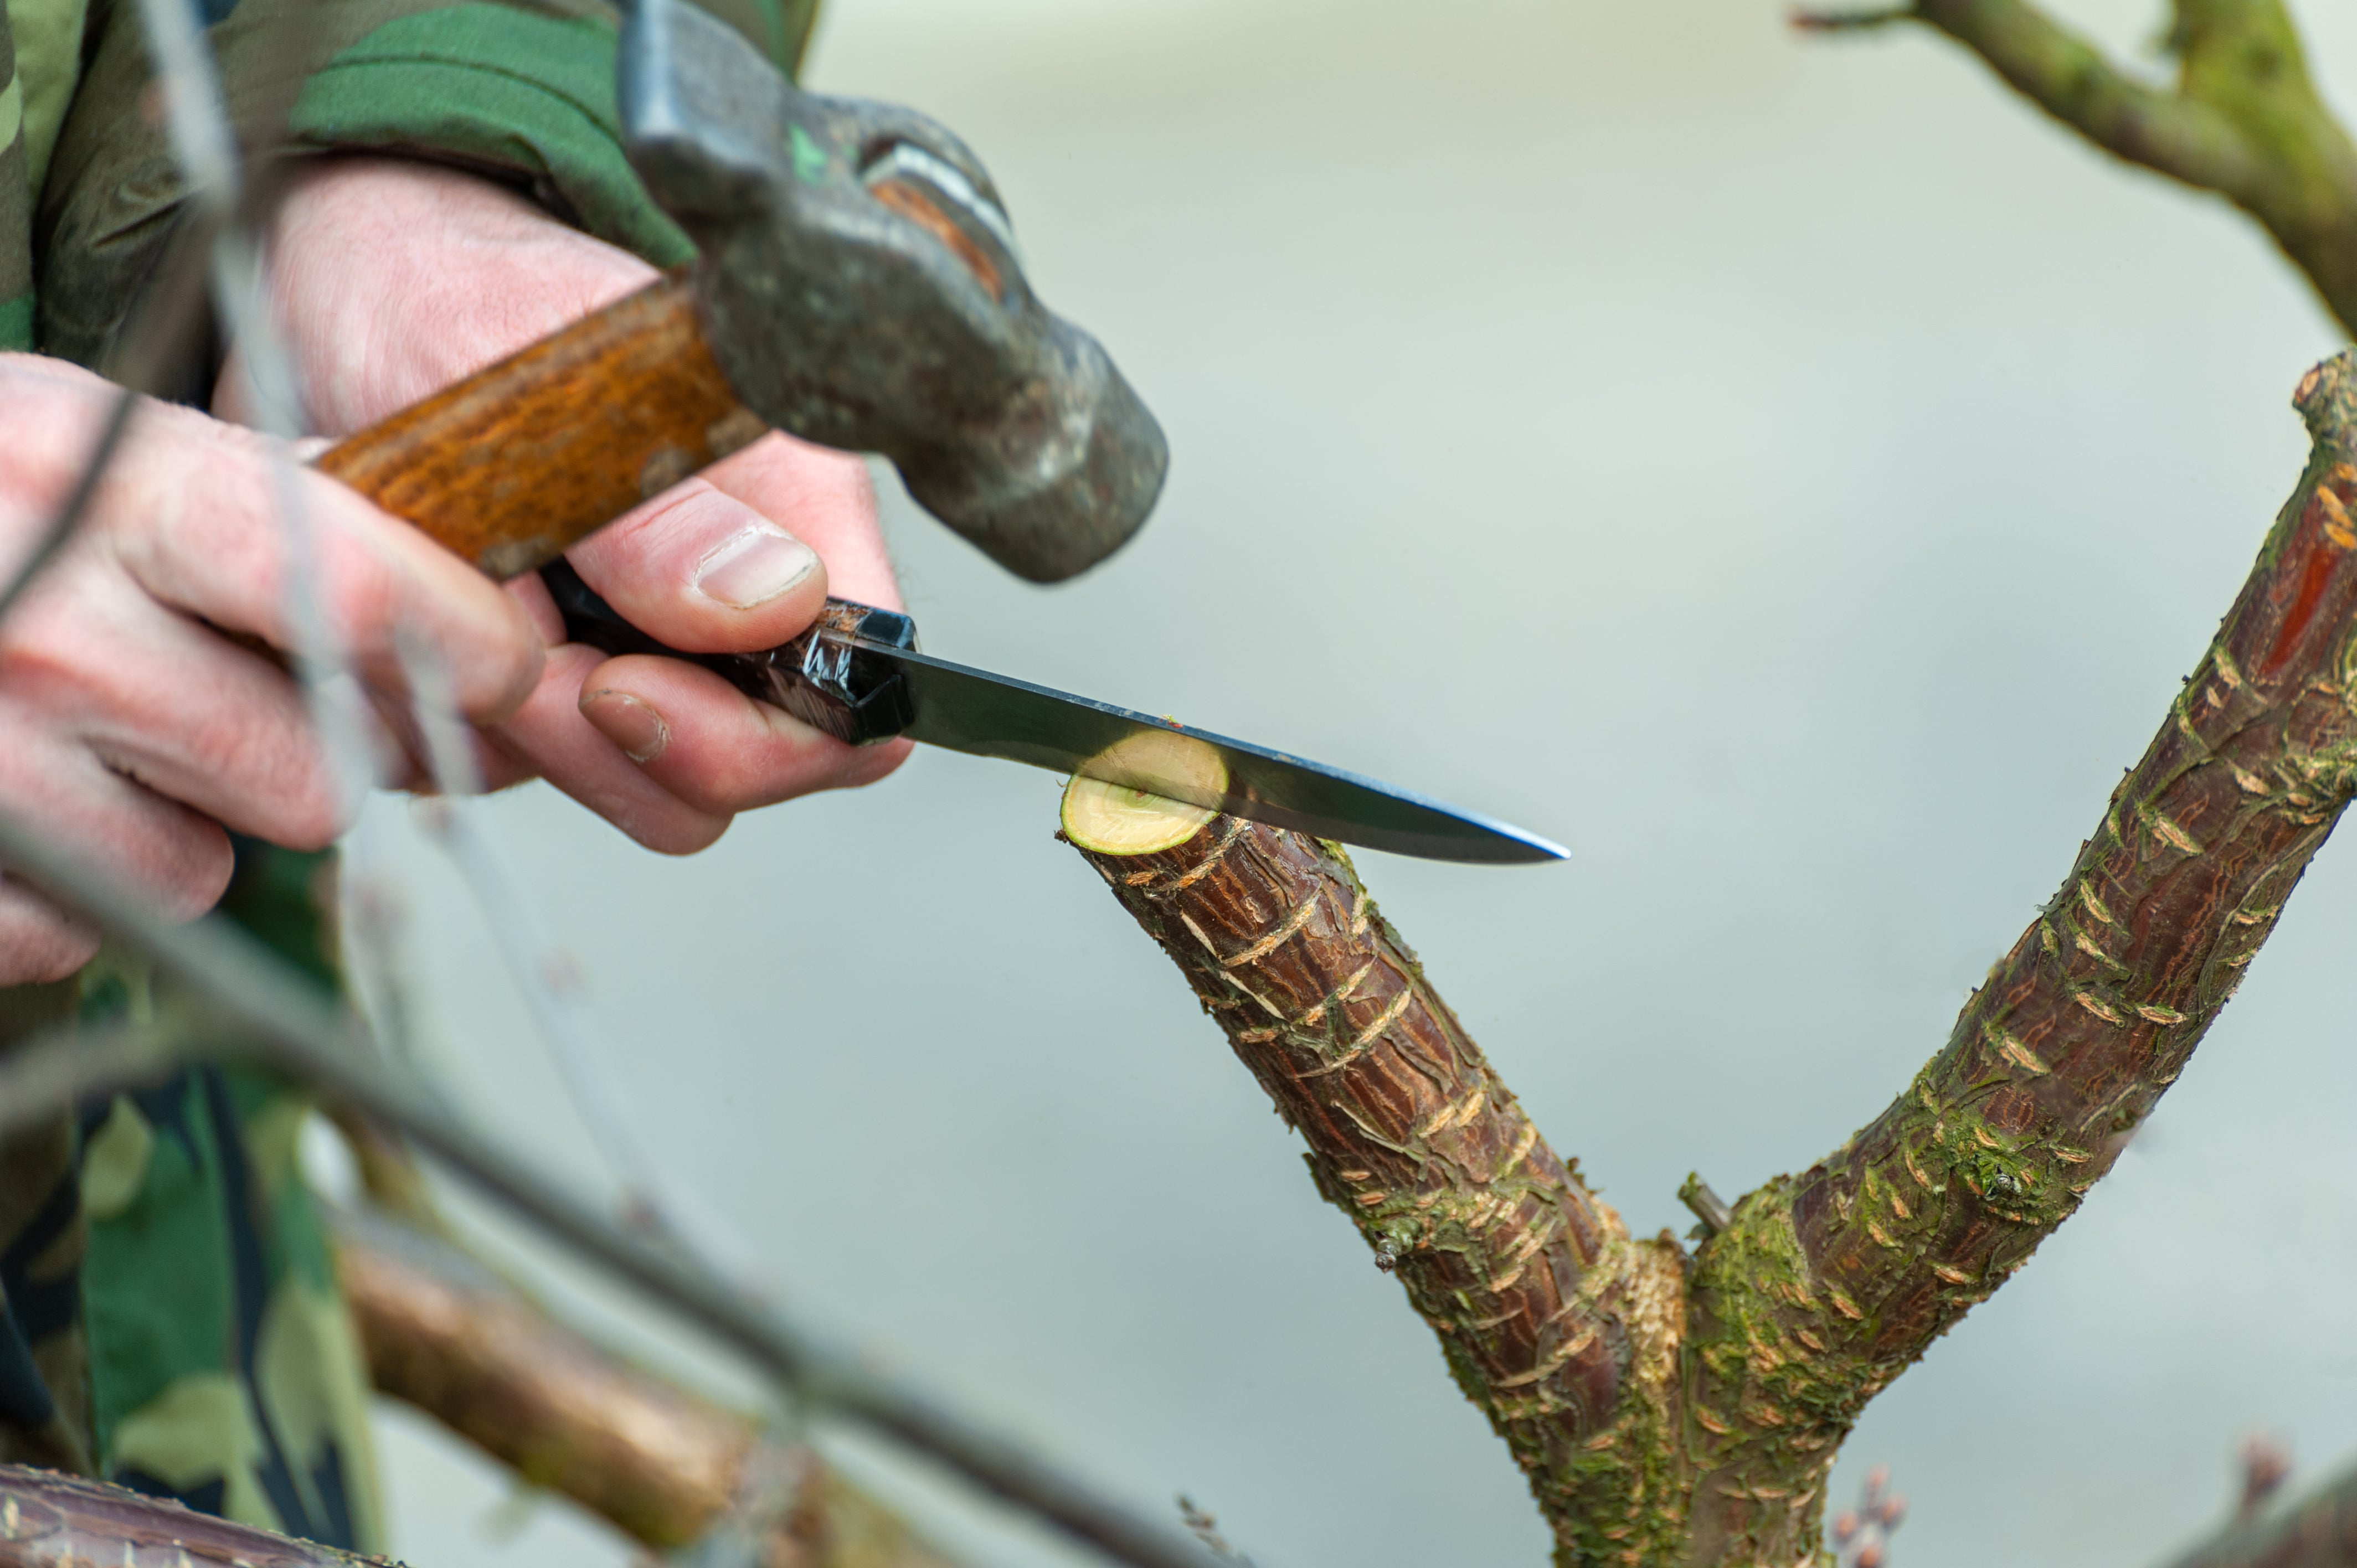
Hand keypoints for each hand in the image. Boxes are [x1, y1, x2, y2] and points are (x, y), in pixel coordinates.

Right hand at [0, 355, 542, 982]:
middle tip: (212, 692)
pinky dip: (90, 884)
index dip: (468, 645)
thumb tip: (471, 573)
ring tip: (90, 732)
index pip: (359, 589)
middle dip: (298, 749)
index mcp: (97, 485)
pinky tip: (23, 796)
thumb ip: (271, 492)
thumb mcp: (91, 441)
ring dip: (188, 817)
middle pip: (317, 768)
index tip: (507, 664)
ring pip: (219, 860)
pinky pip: (110, 924)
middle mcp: (41, 621)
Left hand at [232, 157, 911, 852]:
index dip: (745, 741)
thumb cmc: (456, 292)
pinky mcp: (561, 689)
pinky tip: (412, 632)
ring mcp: (656, 657)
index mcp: (796, 518)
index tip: (611, 687)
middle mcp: (743, 607)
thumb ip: (660, 512)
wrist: (348, 285)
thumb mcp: (546, 386)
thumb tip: (781, 605)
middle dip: (610, 752)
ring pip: (637, 793)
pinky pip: (531, 773)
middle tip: (504, 663)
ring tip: (450, 622)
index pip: (851, 704)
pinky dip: (460, 725)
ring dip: (526, 740)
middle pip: (741, 775)